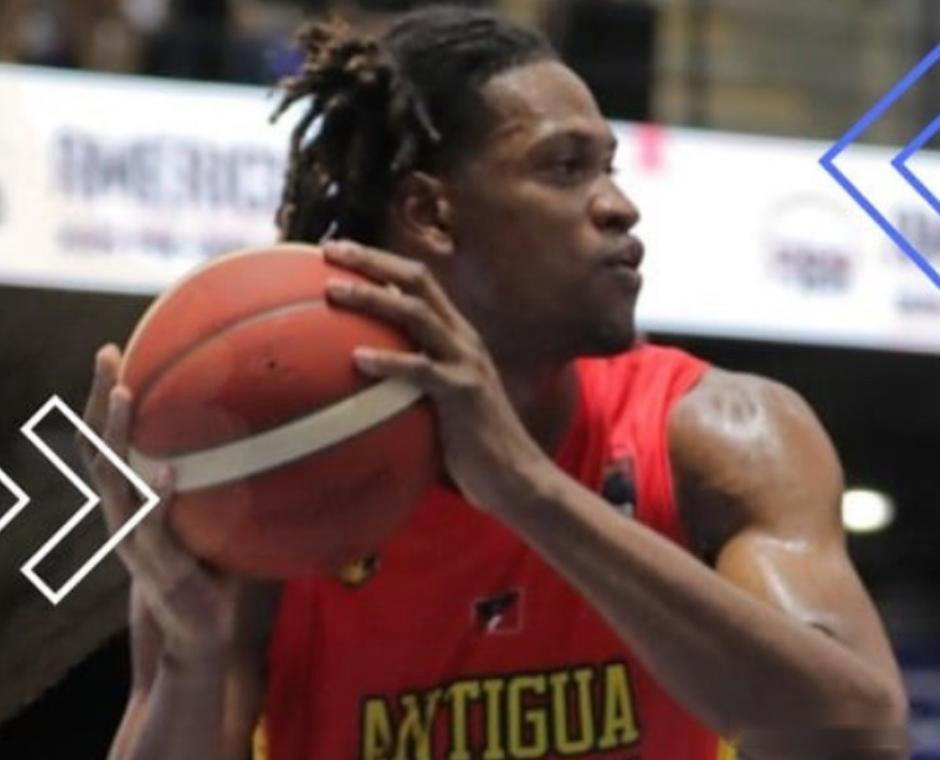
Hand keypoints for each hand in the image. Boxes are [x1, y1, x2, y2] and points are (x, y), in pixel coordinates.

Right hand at [78, 345, 278, 664]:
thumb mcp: (218, 516)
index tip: (116, 351)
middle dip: (99, 401)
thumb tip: (278, 429)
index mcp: (137, 499)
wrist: (203, 635)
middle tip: (107, 355)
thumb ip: (230, 478)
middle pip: (100, 449)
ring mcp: (136, 541)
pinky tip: (165, 474)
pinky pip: (152, 529)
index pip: (115, 441)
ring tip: (122, 395)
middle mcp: (127, 514)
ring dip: (117, 436)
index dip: (108, 400)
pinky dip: (156, 500)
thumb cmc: (213, 568)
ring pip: (115, 481)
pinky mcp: (158, 568)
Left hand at [322, 240, 547, 511]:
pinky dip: (389, 360)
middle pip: (417, 280)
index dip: (380, 261)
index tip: (339, 251)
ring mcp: (466, 362)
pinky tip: (358, 359)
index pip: (420, 282)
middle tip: (330, 250)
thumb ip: (408, 383)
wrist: (515, 477)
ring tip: (333, 292)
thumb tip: (358, 381)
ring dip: (373, 297)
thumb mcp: (437, 404)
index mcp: (457, 335)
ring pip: (417, 313)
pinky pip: (422, 369)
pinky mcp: (464, 392)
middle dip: (372, 260)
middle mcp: (463, 339)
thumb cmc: (470, 447)